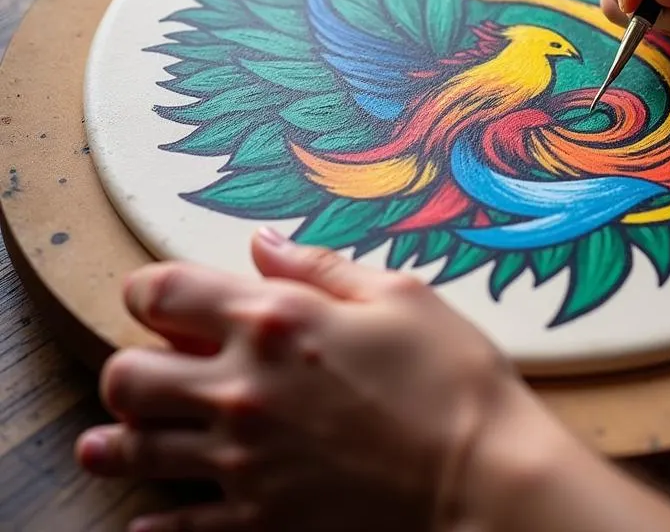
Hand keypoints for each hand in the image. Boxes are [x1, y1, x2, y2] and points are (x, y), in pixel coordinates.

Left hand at [75, 229, 533, 531]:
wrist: (484, 482)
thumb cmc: (454, 379)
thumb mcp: (401, 296)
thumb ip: (321, 266)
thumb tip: (264, 244)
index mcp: (276, 320)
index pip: (165, 292)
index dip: (147, 290)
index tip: (156, 298)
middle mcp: (242, 389)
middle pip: (129, 377)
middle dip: (129, 367)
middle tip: (149, 370)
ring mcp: (242, 461)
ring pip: (134, 451)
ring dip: (116, 441)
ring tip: (107, 440)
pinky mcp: (256, 523)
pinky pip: (174, 526)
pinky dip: (154, 520)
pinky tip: (149, 514)